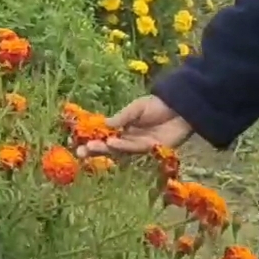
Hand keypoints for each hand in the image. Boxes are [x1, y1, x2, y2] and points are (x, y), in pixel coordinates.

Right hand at [75, 95, 192, 156]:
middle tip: (80, 152)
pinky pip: (135, 149)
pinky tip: (112, 143)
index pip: (105, 137)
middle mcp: (131, 139)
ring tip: (92, 146)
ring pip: (120, 150)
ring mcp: (141, 146)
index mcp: (125, 129)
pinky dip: (123, 146)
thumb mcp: (137, 108)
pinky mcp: (152, 150)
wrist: (182, 108)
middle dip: (95, 150)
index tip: (77, 143)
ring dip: (106, 149)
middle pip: (110, 147)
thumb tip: (105, 125)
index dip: (92, 140)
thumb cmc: (159, 105)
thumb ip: (122, 117)